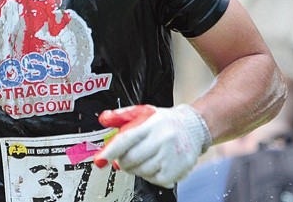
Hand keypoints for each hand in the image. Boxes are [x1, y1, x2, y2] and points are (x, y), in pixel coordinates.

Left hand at [93, 104, 210, 188]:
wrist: (193, 128)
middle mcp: (163, 138)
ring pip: (141, 171)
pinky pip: (154, 180)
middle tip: (123, 158)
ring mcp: (171, 155)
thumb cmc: (165, 121)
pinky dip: (149, 175)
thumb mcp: (143, 112)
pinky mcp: (178, 169)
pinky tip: (152, 165)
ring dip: (136, 168)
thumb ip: (121, 116)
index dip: (110, 151)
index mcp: (152, 123)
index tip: (100, 160)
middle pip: (132, 159)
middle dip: (122, 161)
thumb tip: (103, 119)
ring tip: (142, 158)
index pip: (126, 139)